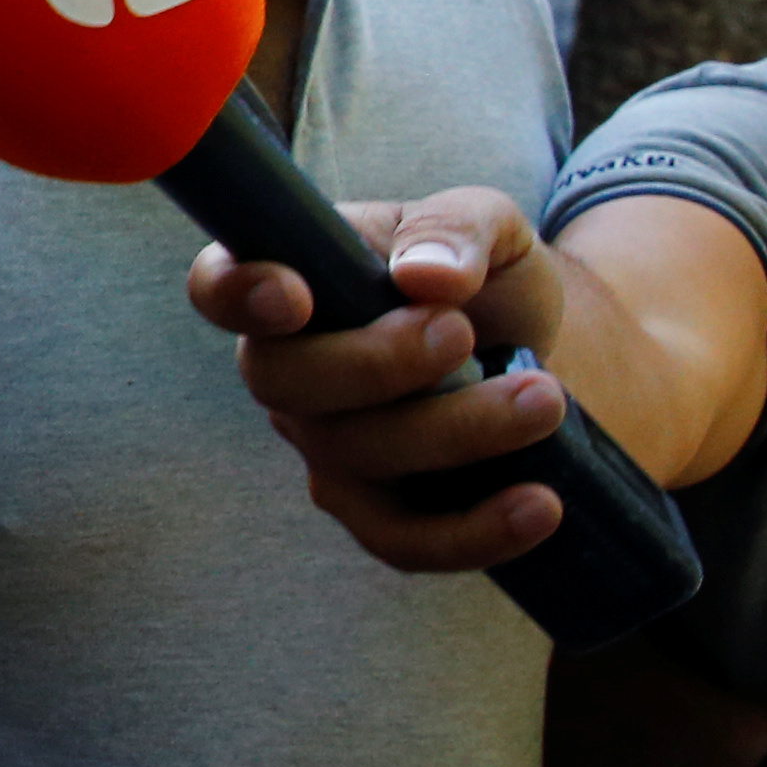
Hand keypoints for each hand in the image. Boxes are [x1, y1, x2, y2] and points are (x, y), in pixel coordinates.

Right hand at [186, 190, 576, 576]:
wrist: (541, 348)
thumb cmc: (487, 275)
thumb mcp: (489, 225)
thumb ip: (455, 228)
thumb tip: (429, 276)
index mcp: (293, 278)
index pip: (220, 287)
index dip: (236, 295)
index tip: (294, 295)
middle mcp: (290, 368)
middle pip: (284, 383)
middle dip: (374, 364)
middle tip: (462, 333)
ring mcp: (327, 445)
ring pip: (354, 457)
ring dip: (455, 432)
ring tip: (546, 399)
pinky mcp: (379, 511)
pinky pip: (401, 541)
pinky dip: (472, 530)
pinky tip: (540, 504)